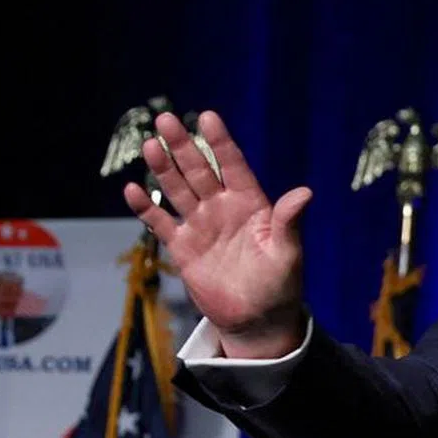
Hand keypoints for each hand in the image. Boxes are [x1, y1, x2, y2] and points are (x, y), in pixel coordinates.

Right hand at [124, 111, 310, 358]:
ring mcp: (201, 226)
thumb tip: (305, 192)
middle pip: (199, 170)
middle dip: (183, 146)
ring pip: (178, 190)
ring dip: (163, 169)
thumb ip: (289, 222)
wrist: (257, 320)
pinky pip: (161, 223)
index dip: (221, 142)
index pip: (233, 165)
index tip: (207, 116)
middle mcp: (223, 208)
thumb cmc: (279, 286)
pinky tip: (132, 191)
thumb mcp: (287, 253)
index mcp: (251, 204)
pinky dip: (147, 209)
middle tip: (165, 119)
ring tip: (150, 146)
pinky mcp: (183, 248)